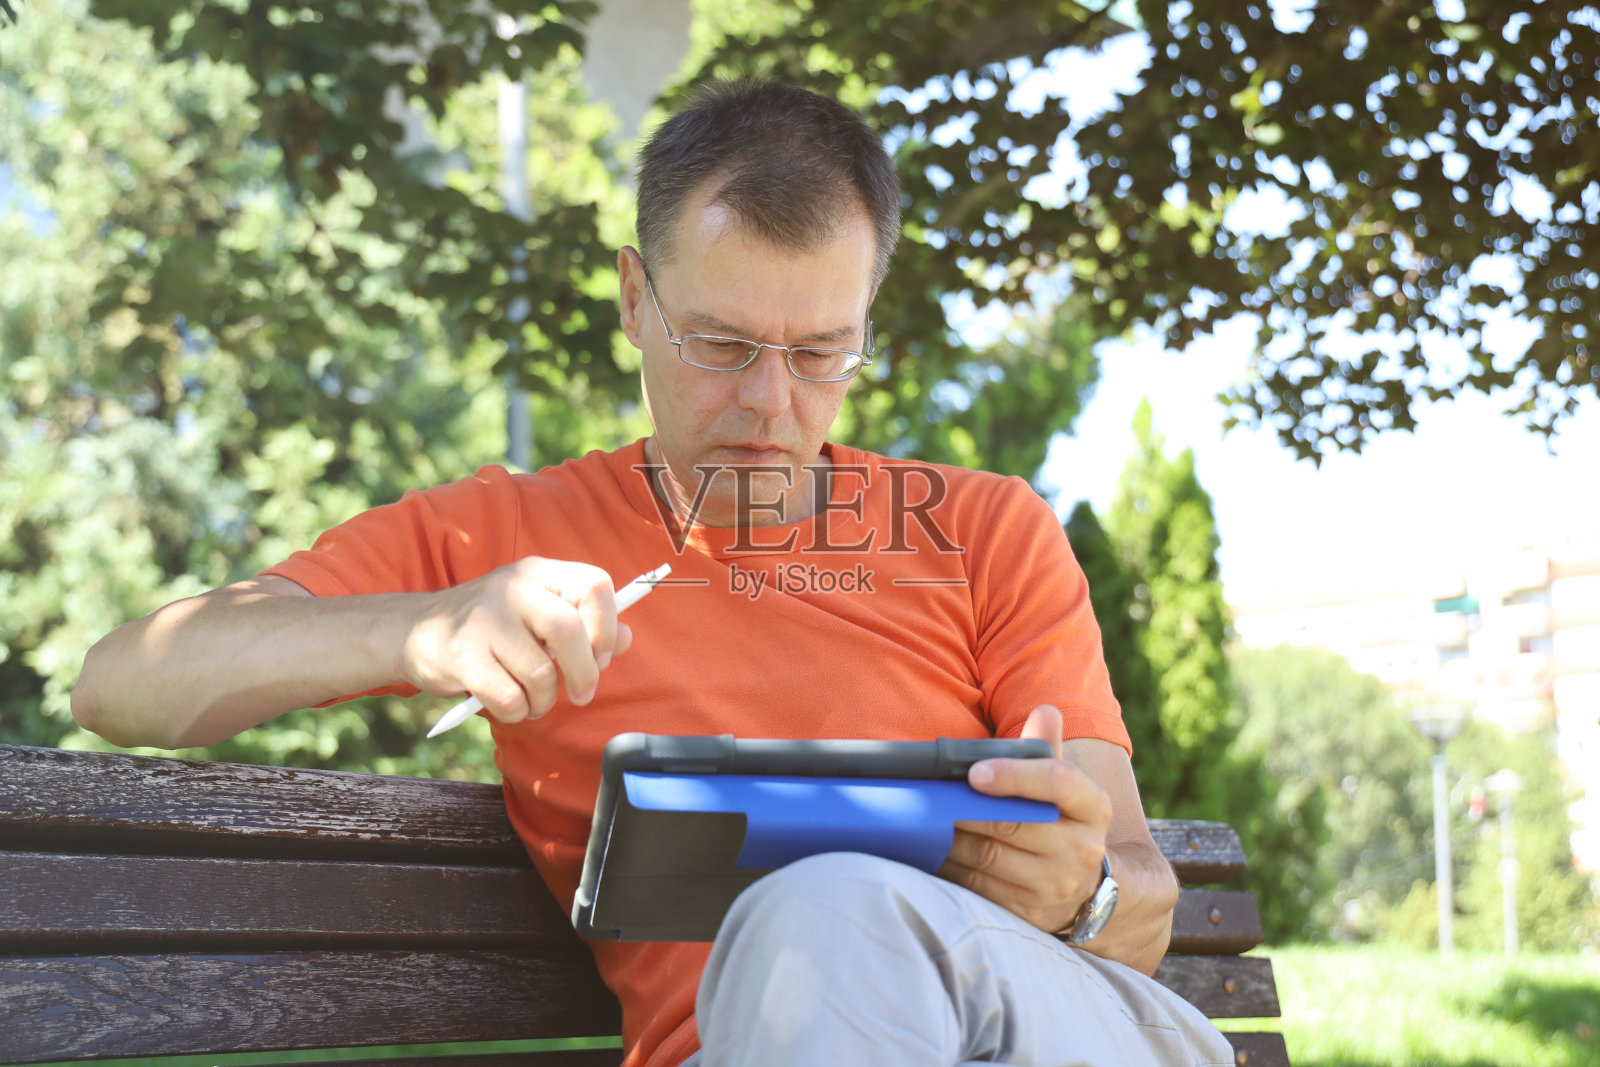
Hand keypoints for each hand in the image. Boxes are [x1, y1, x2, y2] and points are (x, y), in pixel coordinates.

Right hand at [398, 556, 633, 724]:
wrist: (416, 631)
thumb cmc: (491, 626)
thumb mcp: (537, 612)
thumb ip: (584, 624)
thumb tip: (626, 638)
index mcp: (537, 572)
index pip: (594, 585)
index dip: (607, 625)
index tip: (602, 655)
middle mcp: (511, 588)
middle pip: (568, 630)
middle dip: (585, 672)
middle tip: (581, 692)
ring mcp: (483, 621)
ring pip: (541, 673)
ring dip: (545, 700)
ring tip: (535, 699)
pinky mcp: (462, 657)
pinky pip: (510, 698)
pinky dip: (518, 711)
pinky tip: (509, 704)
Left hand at [937, 704, 1112, 933]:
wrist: (1087, 886)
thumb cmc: (1061, 819)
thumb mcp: (1065, 785)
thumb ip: (1047, 748)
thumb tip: (1045, 711)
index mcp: (1094, 806)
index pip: (1058, 782)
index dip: (1014, 775)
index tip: (973, 772)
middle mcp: (1082, 848)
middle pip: (1013, 824)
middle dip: (965, 809)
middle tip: (929, 796)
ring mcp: (1056, 885)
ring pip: (989, 857)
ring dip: (950, 837)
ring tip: (922, 819)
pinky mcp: (1029, 912)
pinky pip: (978, 886)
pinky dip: (950, 866)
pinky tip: (929, 849)